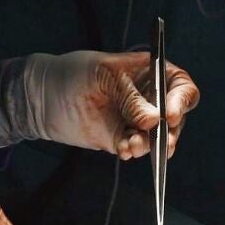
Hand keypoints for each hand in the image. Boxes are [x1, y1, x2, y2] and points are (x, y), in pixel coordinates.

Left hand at [0, 51, 199, 158]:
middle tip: (160, 140)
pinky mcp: (122, 139)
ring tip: (132, 145)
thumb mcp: (104, 75)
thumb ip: (130, 97)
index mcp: (151, 73)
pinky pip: (136, 148)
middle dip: (169, 131)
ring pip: (158, 137)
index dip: (181, 101)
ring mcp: (136, 120)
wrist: (44, 97)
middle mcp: (149, 98)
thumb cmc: (75, 73)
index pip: (180, 87)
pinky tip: (123, 150)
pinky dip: (133, 151)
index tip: (169, 115)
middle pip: (175, 117)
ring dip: (151, 145)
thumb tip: (153, 121)